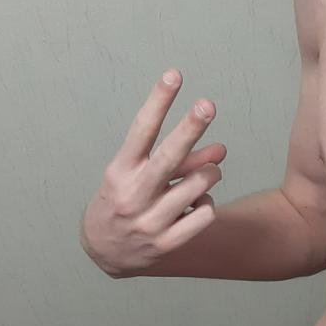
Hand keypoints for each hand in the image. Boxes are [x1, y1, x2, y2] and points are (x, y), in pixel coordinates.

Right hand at [80, 69, 225, 277]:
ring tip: (209, 173)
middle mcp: (133, 194)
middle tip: (207, 105)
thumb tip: (221, 150)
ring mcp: (149, 222)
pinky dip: (207, 205)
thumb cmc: (124, 200)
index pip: (141, 130)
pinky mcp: (165, 244)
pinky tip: (198, 204)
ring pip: (197, 186)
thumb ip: (181, 159)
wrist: (104, 251)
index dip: (159, 101)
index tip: (174, 74)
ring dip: (210, 173)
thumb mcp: (139, 174)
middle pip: (168, 157)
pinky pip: (204, 216)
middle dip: (189, 129)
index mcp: (121, 171)